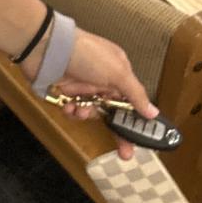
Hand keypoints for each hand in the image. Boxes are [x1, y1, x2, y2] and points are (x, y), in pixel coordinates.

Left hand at [22, 27, 157, 159]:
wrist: (48, 48)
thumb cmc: (87, 55)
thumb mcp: (117, 72)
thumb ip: (136, 94)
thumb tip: (154, 112)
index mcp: (118, 71)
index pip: (131, 100)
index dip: (135, 120)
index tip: (141, 140)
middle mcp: (102, 79)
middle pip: (113, 111)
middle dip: (117, 131)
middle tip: (125, 154)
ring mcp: (83, 86)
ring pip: (92, 112)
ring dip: (87, 115)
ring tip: (81, 110)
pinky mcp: (65, 92)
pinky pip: (73, 110)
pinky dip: (71, 111)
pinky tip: (68, 106)